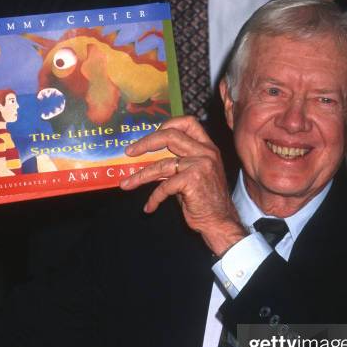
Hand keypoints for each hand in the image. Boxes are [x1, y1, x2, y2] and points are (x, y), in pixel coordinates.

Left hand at [120, 116, 246, 255]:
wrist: (220, 222)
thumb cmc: (205, 202)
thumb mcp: (194, 175)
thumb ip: (179, 162)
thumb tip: (150, 159)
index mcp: (208, 148)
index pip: (188, 123)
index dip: (167, 125)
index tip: (150, 134)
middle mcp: (206, 152)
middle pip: (170, 136)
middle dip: (145, 143)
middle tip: (129, 152)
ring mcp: (201, 165)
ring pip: (161, 165)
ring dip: (140, 176)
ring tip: (126, 184)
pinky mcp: (193, 180)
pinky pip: (164, 186)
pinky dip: (154, 198)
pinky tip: (149, 207)